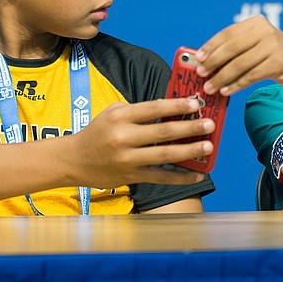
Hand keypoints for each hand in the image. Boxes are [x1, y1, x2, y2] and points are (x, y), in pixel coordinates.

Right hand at [66, 98, 214, 188]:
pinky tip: (197, 174)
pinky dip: (180, 177)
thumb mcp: (112, 112)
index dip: (176, 106)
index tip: (196, 104)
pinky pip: (160, 177)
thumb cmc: (98, 132)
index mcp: (120, 116)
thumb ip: (138, 110)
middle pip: (162, 132)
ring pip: (164, 155)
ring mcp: (127, 159)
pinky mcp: (130, 176)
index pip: (153, 108)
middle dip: (189, 128)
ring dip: (189, 151)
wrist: (72, 160)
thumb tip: (173, 109)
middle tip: (210, 125)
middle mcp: (123, 137)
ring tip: (208, 146)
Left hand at [196, 15, 282, 94]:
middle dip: (214, 62)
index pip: (228, 33)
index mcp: (255, 23)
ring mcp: (273, 46)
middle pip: (232, 48)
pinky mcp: (279, 63)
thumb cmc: (271, 54)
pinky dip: (236, 84)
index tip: (198, 58)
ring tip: (210, 87)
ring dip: (222, 77)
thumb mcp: (255, 44)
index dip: (211, 46)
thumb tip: (204, 61)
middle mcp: (265, 31)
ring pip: (240, 64)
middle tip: (201, 74)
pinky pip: (251, 76)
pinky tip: (226, 91)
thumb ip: (234, 49)